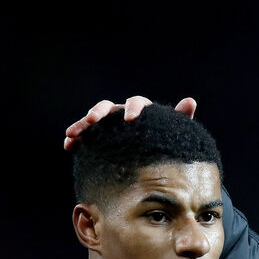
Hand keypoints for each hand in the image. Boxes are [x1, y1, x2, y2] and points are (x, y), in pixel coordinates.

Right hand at [63, 96, 196, 149]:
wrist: (154, 157)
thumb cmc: (166, 141)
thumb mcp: (174, 132)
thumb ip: (180, 118)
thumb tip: (190, 101)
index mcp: (141, 110)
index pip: (136, 103)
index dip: (133, 108)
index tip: (132, 119)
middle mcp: (122, 114)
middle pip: (108, 107)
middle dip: (99, 112)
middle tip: (93, 120)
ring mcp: (108, 125)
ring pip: (92, 120)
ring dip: (81, 125)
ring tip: (72, 134)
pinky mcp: (98, 137)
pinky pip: (84, 134)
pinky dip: (76, 137)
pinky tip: (68, 145)